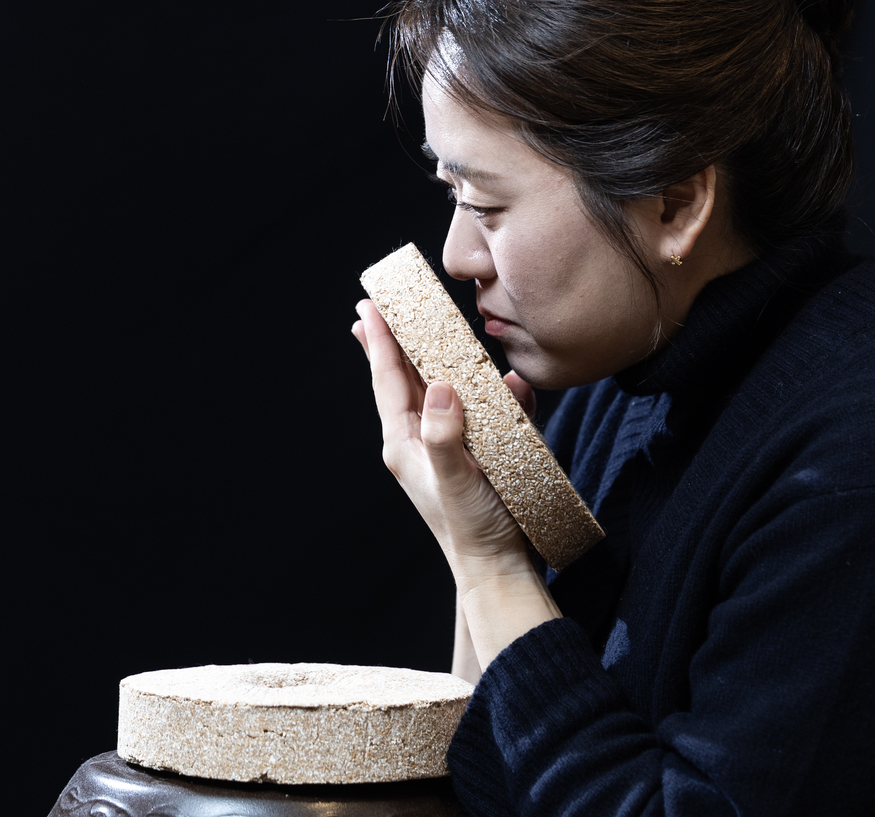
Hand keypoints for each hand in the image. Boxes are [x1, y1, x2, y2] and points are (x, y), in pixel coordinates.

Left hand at [351, 300, 531, 576]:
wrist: (501, 568)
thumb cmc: (474, 529)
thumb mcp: (456, 482)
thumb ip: (446, 436)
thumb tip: (443, 386)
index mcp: (405, 442)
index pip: (389, 381)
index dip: (378, 341)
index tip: (366, 307)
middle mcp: (422, 438)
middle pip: (406, 377)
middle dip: (394, 341)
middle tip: (375, 307)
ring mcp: (449, 443)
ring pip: (440, 389)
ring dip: (435, 357)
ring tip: (422, 328)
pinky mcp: (477, 450)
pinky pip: (481, 409)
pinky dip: (490, 390)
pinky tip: (508, 380)